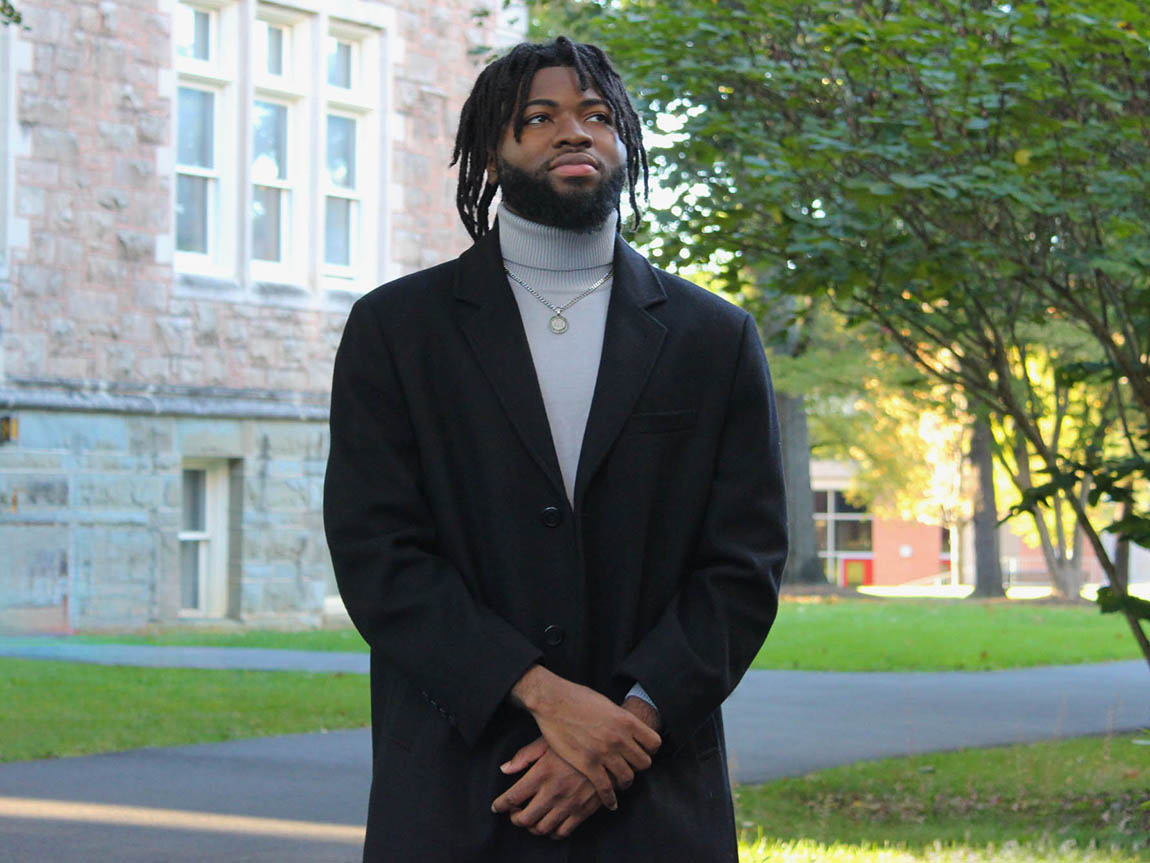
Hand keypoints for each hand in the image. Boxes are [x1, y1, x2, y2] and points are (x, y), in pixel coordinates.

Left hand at [492, 737, 599, 839]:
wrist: (608, 747)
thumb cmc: (575, 739)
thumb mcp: (547, 741)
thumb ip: (524, 756)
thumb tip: (504, 769)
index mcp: (541, 773)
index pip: (512, 798)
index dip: (500, 805)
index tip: (496, 806)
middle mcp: (553, 792)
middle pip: (524, 819)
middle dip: (514, 818)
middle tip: (514, 812)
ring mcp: (569, 804)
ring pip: (541, 829)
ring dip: (532, 827)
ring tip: (531, 817)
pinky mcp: (583, 811)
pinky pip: (563, 832)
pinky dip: (552, 832)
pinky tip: (550, 822)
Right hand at [510, 666, 660, 810]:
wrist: (552, 701)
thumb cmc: (577, 698)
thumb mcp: (607, 704)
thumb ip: (620, 719)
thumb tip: (627, 728)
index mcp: (627, 721)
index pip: (654, 743)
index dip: (650, 750)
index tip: (642, 752)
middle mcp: (619, 738)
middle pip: (644, 763)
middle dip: (637, 766)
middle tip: (629, 766)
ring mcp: (604, 752)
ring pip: (628, 778)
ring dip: (624, 782)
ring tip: (619, 782)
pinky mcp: (587, 764)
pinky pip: (606, 788)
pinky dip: (610, 798)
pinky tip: (610, 803)